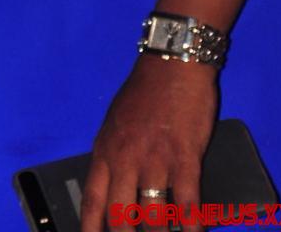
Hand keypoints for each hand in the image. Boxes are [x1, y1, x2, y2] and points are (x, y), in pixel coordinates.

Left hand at [79, 56, 217, 230]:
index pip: (92, 200)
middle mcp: (125, 160)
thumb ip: (113, 155)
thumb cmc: (145, 93)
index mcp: (105, 150)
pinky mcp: (184, 159)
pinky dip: (191, 227)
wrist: (172, 64)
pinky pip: (187, 205)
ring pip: (152, 217)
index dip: (89, 229)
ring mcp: (155, 161)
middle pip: (120, 216)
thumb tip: (112, 188)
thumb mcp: (115, 122)